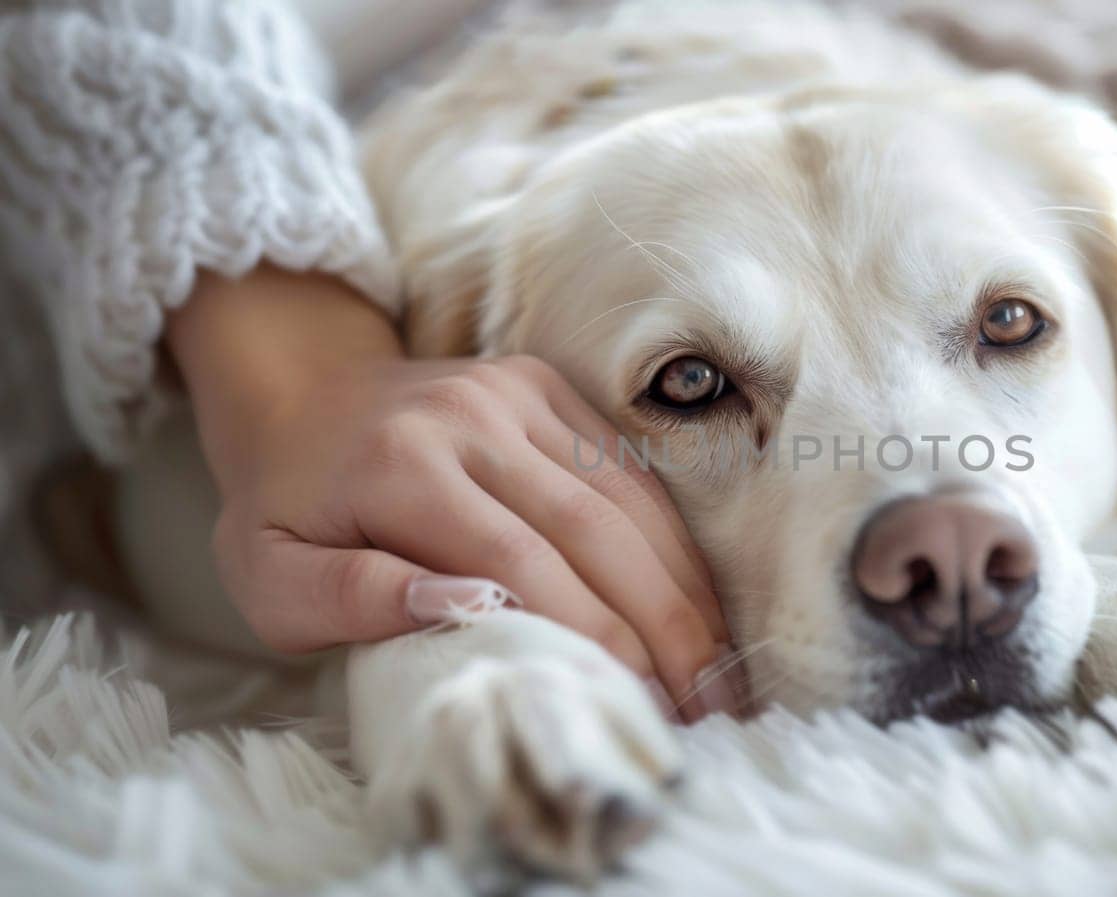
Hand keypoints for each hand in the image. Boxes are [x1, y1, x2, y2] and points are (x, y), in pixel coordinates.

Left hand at [167, 266, 736, 719]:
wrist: (298, 395)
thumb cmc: (286, 508)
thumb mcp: (271, 577)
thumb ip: (351, 599)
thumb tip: (460, 609)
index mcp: (402, 466)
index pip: (516, 562)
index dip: (585, 634)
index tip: (630, 700)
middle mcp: (471, 417)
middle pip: (592, 528)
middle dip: (659, 623)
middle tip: (704, 705)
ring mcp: (516, 393)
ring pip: (625, 496)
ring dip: (681, 586)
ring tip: (717, 667)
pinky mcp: (546, 387)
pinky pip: (626, 467)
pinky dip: (670, 539)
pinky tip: (696, 601)